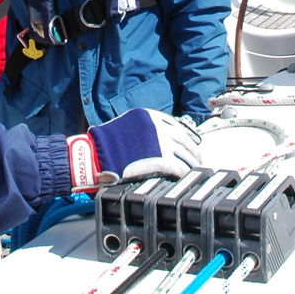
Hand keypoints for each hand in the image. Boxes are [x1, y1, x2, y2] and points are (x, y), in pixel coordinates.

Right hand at [67, 109, 202, 190]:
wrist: (97, 155)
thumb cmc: (106, 143)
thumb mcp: (127, 125)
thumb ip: (144, 129)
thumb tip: (157, 138)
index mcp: (150, 116)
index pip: (176, 125)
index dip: (185, 136)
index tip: (190, 142)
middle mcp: (159, 127)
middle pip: (185, 139)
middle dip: (192, 150)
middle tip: (197, 157)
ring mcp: (163, 143)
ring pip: (186, 154)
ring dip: (191, 163)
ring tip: (194, 169)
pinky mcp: (163, 160)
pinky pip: (180, 167)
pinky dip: (184, 173)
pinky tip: (184, 177)